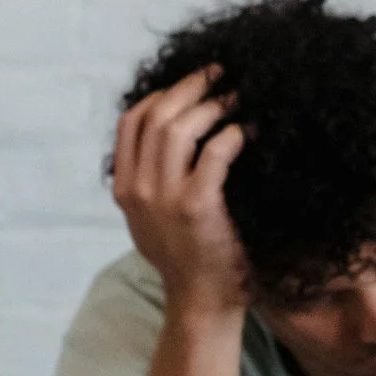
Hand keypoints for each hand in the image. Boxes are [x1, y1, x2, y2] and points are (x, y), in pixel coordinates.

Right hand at [112, 68, 250, 321]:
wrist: (202, 303)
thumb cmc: (190, 258)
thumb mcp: (154, 218)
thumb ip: (154, 180)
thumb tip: (175, 133)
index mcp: (125, 188)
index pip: (131, 121)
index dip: (162, 92)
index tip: (191, 82)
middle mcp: (138, 190)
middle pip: (156, 115)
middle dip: (190, 87)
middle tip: (221, 73)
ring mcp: (164, 198)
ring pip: (179, 127)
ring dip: (211, 105)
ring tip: (236, 96)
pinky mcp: (197, 206)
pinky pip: (215, 152)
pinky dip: (234, 134)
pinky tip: (250, 131)